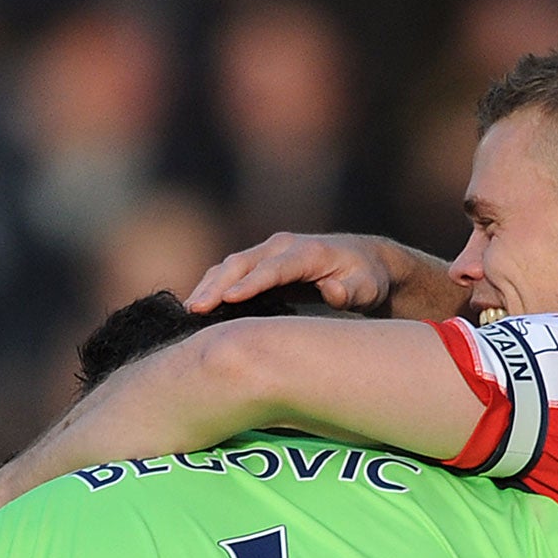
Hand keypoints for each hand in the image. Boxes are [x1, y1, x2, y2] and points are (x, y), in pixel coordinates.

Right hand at [188, 233, 396, 313]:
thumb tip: (333, 292)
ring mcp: (271, 252)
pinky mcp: (263, 264)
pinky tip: (200, 306)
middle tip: (195, 308)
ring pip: (232, 266)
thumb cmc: (366, 279)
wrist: (365, 262)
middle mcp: (284, 247)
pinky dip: (215, 286)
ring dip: (210, 285)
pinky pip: (233, 272)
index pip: (273, 269)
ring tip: (189, 310)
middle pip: (243, 264)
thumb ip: (351, 292)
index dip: (251, 284)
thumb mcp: (367, 288)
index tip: (229, 299)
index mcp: (307, 252)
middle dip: (217, 285)